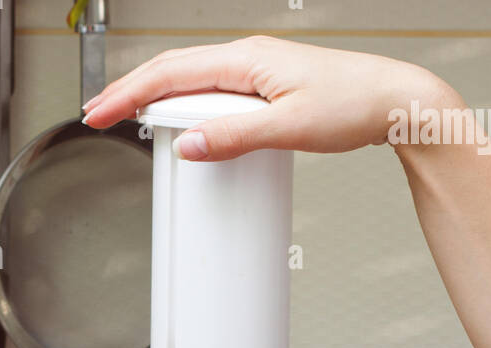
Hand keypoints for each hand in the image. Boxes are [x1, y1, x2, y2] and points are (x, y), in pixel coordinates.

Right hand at [83, 35, 447, 160]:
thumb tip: (189, 146)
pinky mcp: (268, 87)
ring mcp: (257, 71)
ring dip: (153, 95)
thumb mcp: (289, 129)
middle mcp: (248, 59)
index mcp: (246, 61)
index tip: (99, 113)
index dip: (129, 94)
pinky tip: (178, 119)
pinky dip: (183, 101)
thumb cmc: (354, 107)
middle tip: (97, 114)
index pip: (170, 74)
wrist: (393, 102)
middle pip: (172, 70)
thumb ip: (235, 138)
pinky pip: (212, 89)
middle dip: (130, 91)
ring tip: (126, 115)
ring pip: (190, 77)